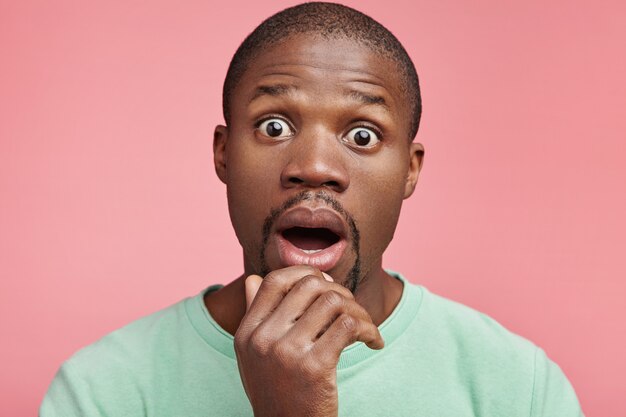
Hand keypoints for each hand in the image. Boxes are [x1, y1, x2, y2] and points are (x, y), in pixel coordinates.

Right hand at [234, 265, 383, 416]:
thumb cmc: (277, 393)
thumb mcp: (254, 356)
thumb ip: (254, 316)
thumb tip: (252, 278)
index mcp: (248, 332)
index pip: (274, 281)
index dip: (304, 274)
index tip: (326, 286)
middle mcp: (263, 339)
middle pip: (309, 286)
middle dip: (339, 290)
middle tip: (351, 309)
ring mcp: (287, 352)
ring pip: (333, 301)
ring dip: (358, 310)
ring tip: (364, 327)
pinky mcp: (314, 367)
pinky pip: (349, 326)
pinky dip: (368, 329)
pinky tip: (373, 341)